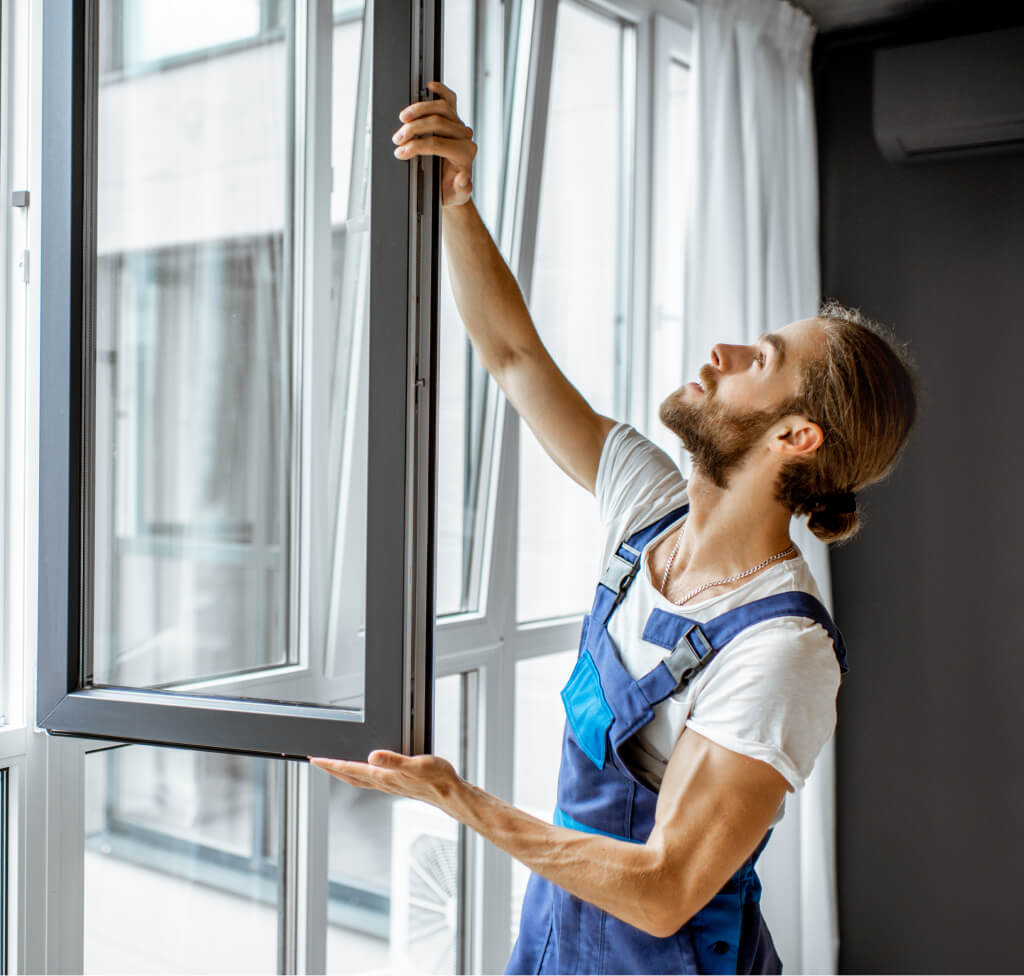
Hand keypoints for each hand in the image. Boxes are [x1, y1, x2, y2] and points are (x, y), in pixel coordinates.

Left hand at [308, 750, 461, 808]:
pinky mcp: (397, 784)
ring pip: (358, 779)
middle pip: (349, 776)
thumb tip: (372, 756)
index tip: (314, 758)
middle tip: (316, 761)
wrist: (450, 794)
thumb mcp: (416, 764)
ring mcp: (389, 785)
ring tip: (333, 766)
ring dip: (343, 772)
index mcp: (383, 776)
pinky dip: (359, 774)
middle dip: (331, 769)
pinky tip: (364, 770)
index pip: (350, 769)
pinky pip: (370, 779)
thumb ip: (393, 760)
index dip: (331, 763)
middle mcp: (383, 782)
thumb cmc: (437, 779)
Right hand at [392, 80, 475, 207]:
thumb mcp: (456, 196)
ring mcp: (459, 125)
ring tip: (403, 119)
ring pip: (441, 107)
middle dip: (413, 129)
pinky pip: (449, 99)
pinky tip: (429, 87)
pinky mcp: (454, 118)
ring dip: (419, 109)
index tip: (401, 152)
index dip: (416, 146)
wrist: (452, 187)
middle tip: (397, 139)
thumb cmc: (451, 190)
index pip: (437, 143)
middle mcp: (464, 137)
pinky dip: (440, 90)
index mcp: (465, 154)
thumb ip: (462, 189)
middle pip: (437, 122)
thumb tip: (464, 177)